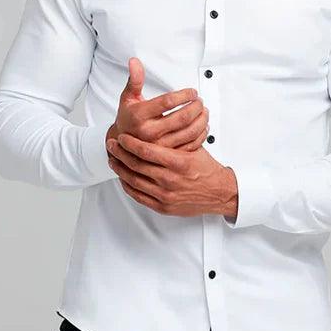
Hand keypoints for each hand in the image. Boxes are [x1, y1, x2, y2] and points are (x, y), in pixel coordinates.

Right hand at [105, 56, 208, 157]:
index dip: (184, 95)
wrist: (123, 143)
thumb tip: (134, 61)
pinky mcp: (168, 155)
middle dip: (196, 106)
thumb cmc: (128, 117)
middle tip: (200, 100)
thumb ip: (134, 79)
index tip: (192, 92)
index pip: (168, 102)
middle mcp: (149, 133)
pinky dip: (201, 135)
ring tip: (203, 111)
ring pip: (189, 132)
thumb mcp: (128, 97)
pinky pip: (191, 145)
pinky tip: (203, 126)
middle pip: (182, 118)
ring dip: (202, 120)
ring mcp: (160, 146)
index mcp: (140, 116)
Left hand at [106, 132, 237, 218]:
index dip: (130, 143)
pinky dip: (128, 186)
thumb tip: (159, 123)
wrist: (219, 193)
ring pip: (134, 181)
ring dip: (120, 169)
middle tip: (111, 145)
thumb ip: (176, 140)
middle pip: (136, 165)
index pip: (146, 151)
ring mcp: (165, 195)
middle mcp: (170, 179)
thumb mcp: (194, 148)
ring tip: (113, 159)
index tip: (121, 136)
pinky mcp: (163, 207)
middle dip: (120, 153)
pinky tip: (123, 178)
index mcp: (178, 162)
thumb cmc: (207, 169)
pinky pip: (139, 196)